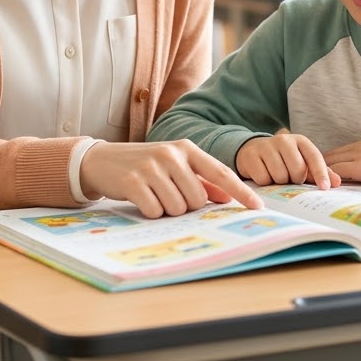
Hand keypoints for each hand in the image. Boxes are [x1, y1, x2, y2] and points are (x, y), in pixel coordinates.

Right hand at [79, 140, 262, 217]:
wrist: (102, 160)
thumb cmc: (143, 165)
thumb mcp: (173, 165)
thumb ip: (200, 179)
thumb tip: (226, 197)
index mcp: (186, 148)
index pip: (220, 172)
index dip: (240, 191)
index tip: (257, 206)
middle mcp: (171, 155)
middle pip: (197, 199)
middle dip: (186, 205)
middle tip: (167, 194)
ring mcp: (152, 167)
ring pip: (177, 208)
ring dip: (166, 209)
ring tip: (153, 194)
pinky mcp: (134, 182)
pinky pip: (155, 211)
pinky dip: (150, 211)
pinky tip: (140, 198)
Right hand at [236, 130, 340, 190]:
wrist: (254, 150)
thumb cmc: (284, 160)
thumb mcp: (302, 162)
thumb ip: (319, 172)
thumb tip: (337, 182)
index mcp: (300, 141)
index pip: (314, 157)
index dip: (321, 173)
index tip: (325, 188)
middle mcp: (284, 140)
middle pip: (297, 170)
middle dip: (295, 180)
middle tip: (289, 178)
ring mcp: (266, 146)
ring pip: (280, 175)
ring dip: (279, 182)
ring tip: (275, 175)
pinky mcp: (251, 155)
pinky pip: (263, 178)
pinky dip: (264, 182)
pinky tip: (263, 174)